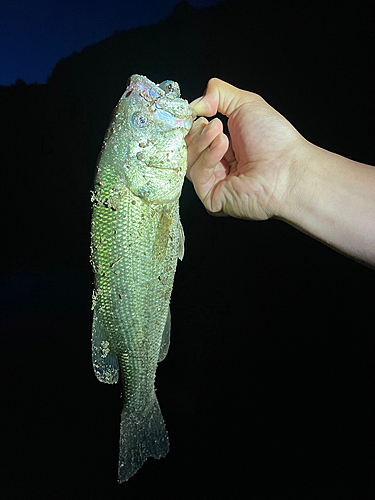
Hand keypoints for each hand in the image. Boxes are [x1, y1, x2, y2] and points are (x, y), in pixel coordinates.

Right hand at [185, 78, 308, 219]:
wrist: (287, 168)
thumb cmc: (275, 140)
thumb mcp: (246, 104)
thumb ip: (218, 93)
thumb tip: (195, 103)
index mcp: (226, 147)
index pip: (195, 135)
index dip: (192, 123)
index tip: (196, 112)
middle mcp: (220, 166)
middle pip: (188, 148)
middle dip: (197, 132)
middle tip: (213, 124)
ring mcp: (215, 183)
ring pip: (189, 161)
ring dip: (202, 142)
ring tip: (221, 133)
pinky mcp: (212, 199)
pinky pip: (196, 176)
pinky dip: (207, 158)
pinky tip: (222, 147)